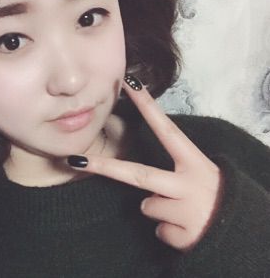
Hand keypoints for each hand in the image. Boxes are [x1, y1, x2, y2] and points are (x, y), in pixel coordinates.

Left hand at [67, 76, 222, 251]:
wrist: (242, 233)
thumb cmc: (218, 196)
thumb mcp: (201, 174)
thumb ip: (173, 169)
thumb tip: (143, 181)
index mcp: (194, 162)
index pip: (166, 129)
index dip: (147, 106)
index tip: (128, 84)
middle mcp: (188, 183)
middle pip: (138, 174)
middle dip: (105, 168)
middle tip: (76, 162)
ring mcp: (185, 209)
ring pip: (148, 206)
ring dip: (159, 209)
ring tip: (184, 213)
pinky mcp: (183, 235)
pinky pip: (159, 230)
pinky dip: (168, 230)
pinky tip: (186, 229)